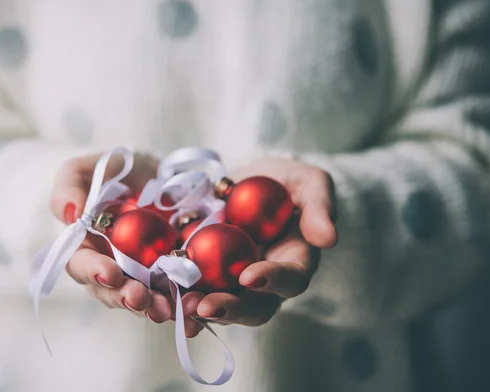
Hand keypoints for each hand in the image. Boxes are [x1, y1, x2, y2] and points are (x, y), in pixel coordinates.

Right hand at [48, 152, 205, 335]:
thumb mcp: (88, 168)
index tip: (111, 274)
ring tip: (170, 311)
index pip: (82, 265)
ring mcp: (143, 276)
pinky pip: (176, 295)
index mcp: (86, 247)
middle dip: (127, 298)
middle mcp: (111, 268)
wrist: (158, 174)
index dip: (94, 272)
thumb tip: (70, 214)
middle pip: (113, 292)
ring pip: (145, 300)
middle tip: (142, 299)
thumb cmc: (116, 171)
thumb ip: (70, 185)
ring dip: (155, 309)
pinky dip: (184, 305)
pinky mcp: (171, 276)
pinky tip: (196, 310)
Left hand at [193, 158, 336, 330]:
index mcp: (294, 262)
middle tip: (204, 306)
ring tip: (178, 306)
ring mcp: (234, 281)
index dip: (272, 281)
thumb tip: (329, 239)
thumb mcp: (309, 182)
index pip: (290, 279)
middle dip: (229, 309)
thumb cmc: (287, 181)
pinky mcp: (206, 273)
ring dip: (199, 309)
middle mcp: (265, 281)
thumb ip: (319, 207)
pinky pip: (192, 289)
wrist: (252, 180)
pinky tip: (160, 291)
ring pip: (221, 306)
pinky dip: (176, 293)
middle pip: (253, 307)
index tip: (250, 277)